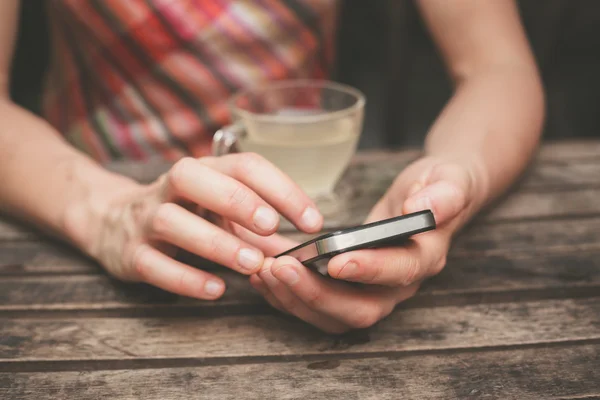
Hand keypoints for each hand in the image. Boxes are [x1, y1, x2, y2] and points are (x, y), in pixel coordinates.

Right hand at [71, 153, 322, 299]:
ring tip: (252, 264)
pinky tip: (217, 289)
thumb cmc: (184, 214)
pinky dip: (187, 279)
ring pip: (173, 222)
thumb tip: (306, 248)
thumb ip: (261, 228)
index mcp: (203, 171)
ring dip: (216, 243)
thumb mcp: (221, 211)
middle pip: (195, 178)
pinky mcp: (131, 254)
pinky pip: (154, 265)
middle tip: (272, 227)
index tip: (312, 220)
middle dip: (238, 201)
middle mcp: (170, 188)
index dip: (281, 189)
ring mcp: (146, 219)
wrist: (112, 222)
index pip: (243, 166)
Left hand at [249, 156, 484, 332]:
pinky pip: (319, 308)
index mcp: (426, 258)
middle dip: (318, 294)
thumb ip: (445, 193)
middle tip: (281, 268)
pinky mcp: (351, 292)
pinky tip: (264, 275)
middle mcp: (400, 286)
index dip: (369, 270)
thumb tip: (422, 209)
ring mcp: (375, 293)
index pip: (400, 272)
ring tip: (264, 271)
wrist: (427, 201)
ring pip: (335, 316)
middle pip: (361, 309)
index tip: (335, 260)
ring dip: (297, 299)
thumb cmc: (438, 187)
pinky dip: (289, 297)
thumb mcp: (449, 179)